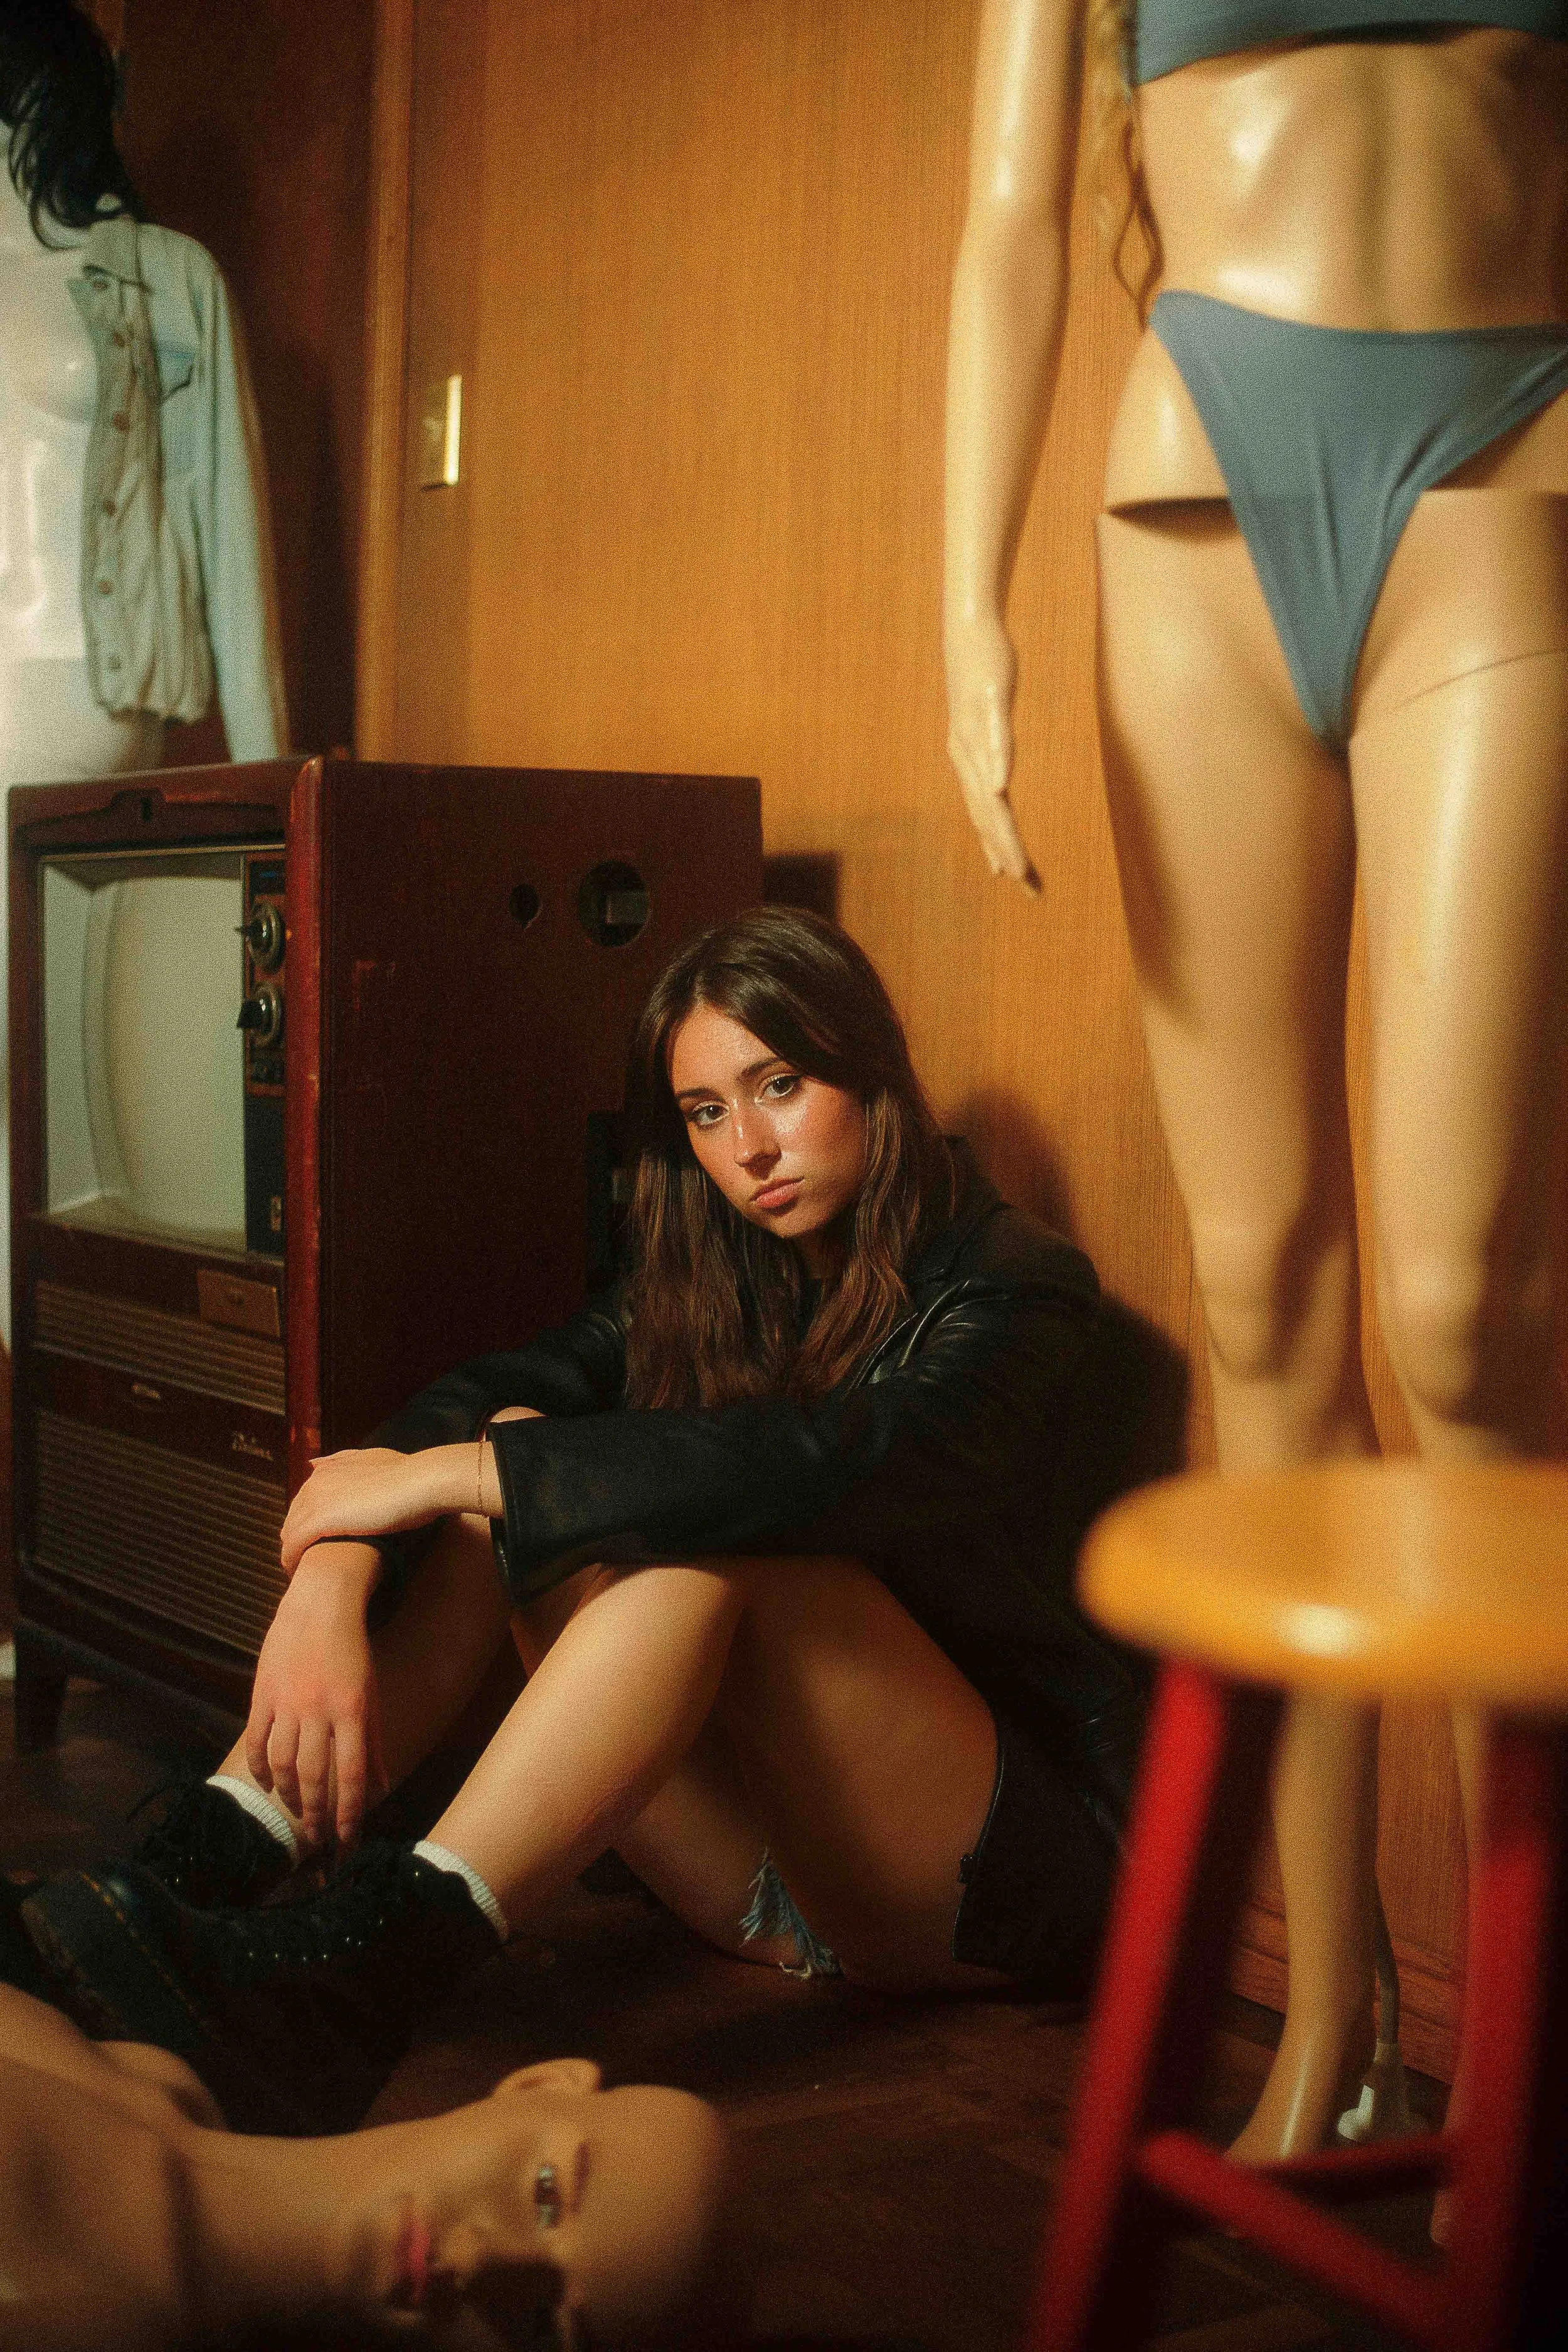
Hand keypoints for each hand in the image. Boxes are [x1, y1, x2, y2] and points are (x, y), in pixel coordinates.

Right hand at [245, 1542, 385, 1848]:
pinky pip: (258, 1741)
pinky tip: (267, 1785)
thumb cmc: (352, 1652)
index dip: (349, 1813)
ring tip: (296, 1812)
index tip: (347, 1841)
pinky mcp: (263, 1695)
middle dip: (316, 1815)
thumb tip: (381, 1786)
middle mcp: (318, 1710)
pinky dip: (261, 1768)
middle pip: (313, 1776)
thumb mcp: (371, 1693)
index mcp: (351, 1710)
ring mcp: (287, 1703)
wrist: (319, 1606)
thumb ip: (373, 1741)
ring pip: (283, 1764)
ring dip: (289, 1795)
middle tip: (318, 1839)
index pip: (351, 1775)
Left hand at [280, 1445, 450, 1573]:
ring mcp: (315, 1501)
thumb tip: (315, 1464)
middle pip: (293, 1518)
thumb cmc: (406, 1473)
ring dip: (293, 1552)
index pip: (304, 1501)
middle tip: (309, 1560)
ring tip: (303, 1571)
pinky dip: (291, 1560)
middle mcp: (315, 1482)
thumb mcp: (372, 1458)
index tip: (316, 1540)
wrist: (419, 1482)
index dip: (307, 1522)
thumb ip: (344, 1460)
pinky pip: (293, 1546)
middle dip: (298, 1539)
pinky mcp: (318, 1521)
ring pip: (289, 1533)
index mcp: (327, 1470)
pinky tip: (297, 1573)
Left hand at [945, 610, 1038, 890]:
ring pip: (988, 787)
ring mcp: (975, 730)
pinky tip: (1002, 789)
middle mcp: (967, 754)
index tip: (1018, 880)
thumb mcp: (987, 726)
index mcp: (968, 764)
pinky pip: (994, 739)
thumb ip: (994, 758)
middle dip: (1005, 850)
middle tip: (1024, 883)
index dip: (999, 848)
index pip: (985, 817)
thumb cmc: (980, 681)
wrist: (967, 633)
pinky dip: (997, 765)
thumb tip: (999, 790)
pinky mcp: (987, 703)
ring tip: (1013, 858)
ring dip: (1000, 825)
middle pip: (987, 813)